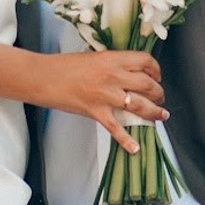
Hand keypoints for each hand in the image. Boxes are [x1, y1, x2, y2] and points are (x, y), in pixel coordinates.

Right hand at [37, 50, 165, 150]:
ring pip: (140, 106)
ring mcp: (106, 96)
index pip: (145, 61)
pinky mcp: (96, 112)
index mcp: (112, 59)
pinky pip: (116, 129)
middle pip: (148, 85)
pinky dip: (127, 140)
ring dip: (154, 112)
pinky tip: (135, 148)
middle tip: (160, 97)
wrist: (43, 77)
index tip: (157, 76)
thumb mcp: (93, 57)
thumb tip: (128, 72)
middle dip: (159, 93)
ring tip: (160, 115)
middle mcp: (113, 77)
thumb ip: (112, 64)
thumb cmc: (64, 65)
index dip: (156, 70)